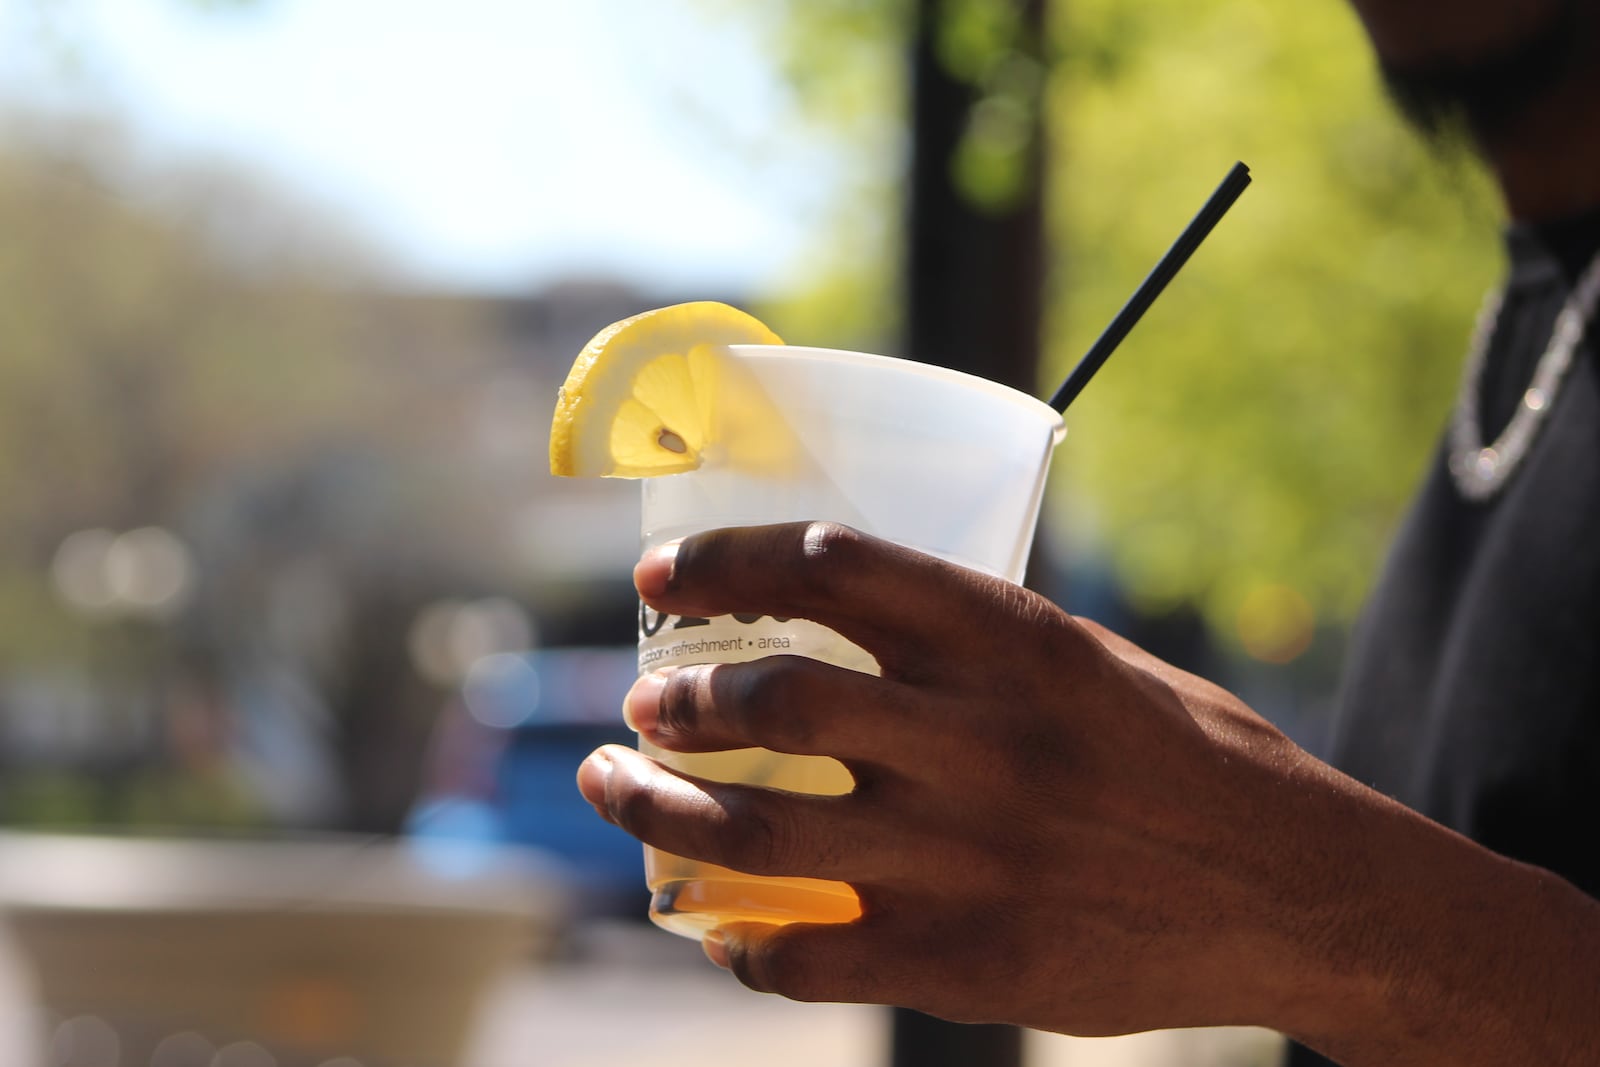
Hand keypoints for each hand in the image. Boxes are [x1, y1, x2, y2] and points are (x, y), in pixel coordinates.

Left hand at [575, 522, 1599, 1063]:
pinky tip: (717, 927)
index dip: (722, 562)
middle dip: (678, 698)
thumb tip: (845, 622)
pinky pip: (805, 958)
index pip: (828, 568)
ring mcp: (967, 858)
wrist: (1300, 895)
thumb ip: (974, 646)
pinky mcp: (966, 962)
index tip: (664, 574)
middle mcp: (980, 740)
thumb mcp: (1092, 663)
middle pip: (770, 704)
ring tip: (617, 783)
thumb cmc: (1193, 760)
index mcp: (1014, 642)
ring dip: (659, 806)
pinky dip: (740, 942)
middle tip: (646, 698)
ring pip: (755, 833)